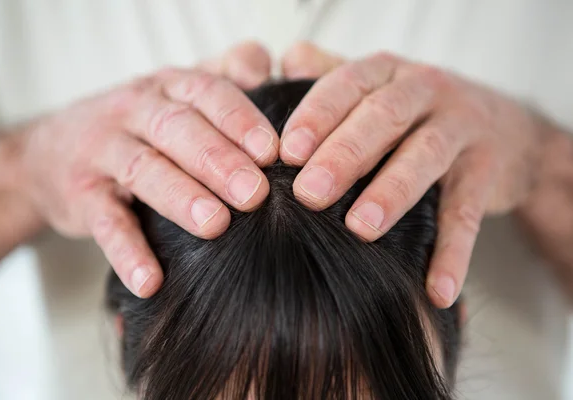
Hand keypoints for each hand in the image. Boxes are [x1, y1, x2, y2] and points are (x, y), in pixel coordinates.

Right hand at [19, 42, 276, 297]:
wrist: (50, 151)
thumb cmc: (137, 125)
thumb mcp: (173, 94)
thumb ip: (221, 76)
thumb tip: (265, 64)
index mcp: (166, 88)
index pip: (206, 93)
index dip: (239, 120)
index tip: (273, 151)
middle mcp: (133, 112)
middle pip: (177, 129)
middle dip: (217, 160)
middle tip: (255, 193)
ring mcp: (102, 152)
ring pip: (143, 170)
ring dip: (180, 197)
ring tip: (214, 225)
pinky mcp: (81, 196)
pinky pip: (104, 223)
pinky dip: (127, 251)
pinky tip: (150, 280)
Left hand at [280, 42, 546, 307]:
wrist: (503, 127)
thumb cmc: (415, 112)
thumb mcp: (377, 85)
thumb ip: (331, 74)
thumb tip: (284, 61)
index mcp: (386, 73)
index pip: (347, 84)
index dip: (316, 115)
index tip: (285, 152)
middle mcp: (426, 91)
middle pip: (383, 118)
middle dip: (344, 155)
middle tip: (309, 194)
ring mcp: (462, 130)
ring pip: (426, 157)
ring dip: (392, 193)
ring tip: (361, 229)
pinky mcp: (488, 173)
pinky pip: (469, 214)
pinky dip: (453, 252)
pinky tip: (435, 289)